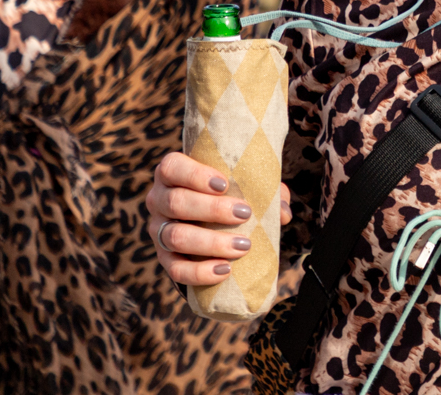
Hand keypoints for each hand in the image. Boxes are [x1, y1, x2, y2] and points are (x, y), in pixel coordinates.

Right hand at [146, 150, 292, 285]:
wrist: (209, 220)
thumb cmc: (228, 193)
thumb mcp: (244, 184)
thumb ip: (267, 191)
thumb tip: (283, 213)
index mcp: (171, 173)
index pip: (172, 168)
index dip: (194, 175)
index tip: (225, 184)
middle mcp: (158, 199)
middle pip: (175, 202)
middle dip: (211, 209)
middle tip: (245, 214)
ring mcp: (157, 230)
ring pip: (175, 236)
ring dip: (210, 242)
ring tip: (243, 246)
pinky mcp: (165, 258)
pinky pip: (175, 269)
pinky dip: (199, 272)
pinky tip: (225, 270)